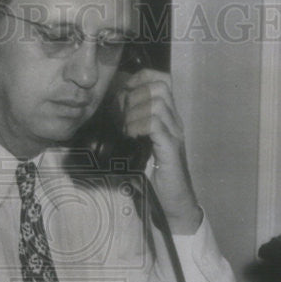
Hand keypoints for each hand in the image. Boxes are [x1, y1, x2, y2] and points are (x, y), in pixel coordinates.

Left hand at [120, 68, 203, 233]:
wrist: (174, 203)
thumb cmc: (155, 178)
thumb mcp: (139, 148)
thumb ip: (130, 130)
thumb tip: (105, 116)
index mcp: (169, 118)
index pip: (163, 80)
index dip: (141, 78)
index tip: (124, 91)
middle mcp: (175, 122)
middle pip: (161, 86)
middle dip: (136, 94)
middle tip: (123, 115)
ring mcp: (175, 134)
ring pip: (157, 103)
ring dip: (135, 112)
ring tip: (126, 129)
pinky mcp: (171, 149)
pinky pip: (155, 125)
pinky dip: (138, 126)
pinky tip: (131, 137)